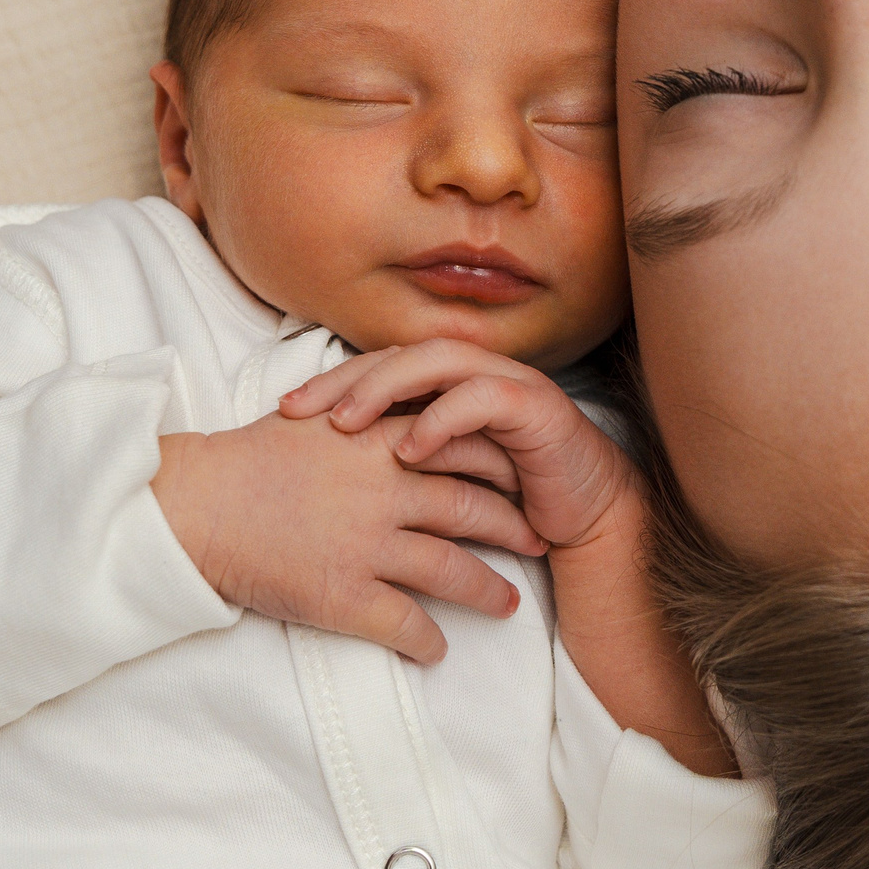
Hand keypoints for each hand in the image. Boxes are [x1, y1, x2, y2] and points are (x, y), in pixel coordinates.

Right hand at [152, 412, 543, 662]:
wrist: (194, 504)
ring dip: (488, 590)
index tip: (525, 478)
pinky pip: (405, 624)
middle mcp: (384, 490)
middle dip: (513, 526)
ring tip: (510, 603)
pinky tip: (439, 650)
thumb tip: (399, 411)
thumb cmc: (246, 459)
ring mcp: (367, 544)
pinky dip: (429, 641)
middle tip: (539, 538)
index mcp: (378, 440)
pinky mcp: (343, 593)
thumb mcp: (315, 416)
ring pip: (452, 570)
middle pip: (472, 508)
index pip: (464, 447)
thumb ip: (366, 414)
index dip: (503, 465)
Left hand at [279, 341, 637, 550]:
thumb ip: (399, 455)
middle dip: (346, 378)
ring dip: (387, 388)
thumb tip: (329, 461)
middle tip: (299, 411)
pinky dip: (443, 418)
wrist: (585, 515)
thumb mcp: (441, 476)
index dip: (331, 381)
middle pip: (400, 353)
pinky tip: (411, 448)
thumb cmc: (510, 496)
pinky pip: (483, 398)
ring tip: (346, 423)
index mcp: (450, 382)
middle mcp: (476, 371)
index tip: (284, 412)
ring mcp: (508, 382)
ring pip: (438, 361)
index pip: (381, 364)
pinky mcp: (537, 407)